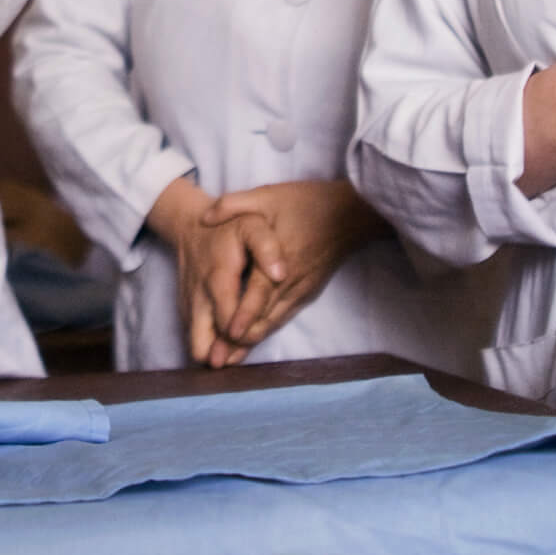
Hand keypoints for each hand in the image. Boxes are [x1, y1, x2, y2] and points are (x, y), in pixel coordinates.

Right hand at [143, 175, 255, 367]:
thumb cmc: (229, 228)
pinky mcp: (187, 313)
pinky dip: (211, 347)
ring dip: (215, 355)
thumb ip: (267, 248)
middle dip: (224, 354)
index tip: (252, 337)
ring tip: (234, 357)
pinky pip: (195, 340)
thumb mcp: (252, 226)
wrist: (190, 226)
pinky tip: (229, 348)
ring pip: (196, 347)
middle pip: (202, 345)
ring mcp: (190, 308)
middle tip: (241, 355)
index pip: (228, 320)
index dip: (242, 335)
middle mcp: (199, 299)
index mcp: (218, 279)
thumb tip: (281, 275)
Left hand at [201, 181, 383, 354]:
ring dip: (253, 340)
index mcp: (280, 259)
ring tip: (230, 358)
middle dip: (241, 338)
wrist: (350, 213)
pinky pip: (286, 316)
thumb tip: (205, 218)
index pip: (259, 292)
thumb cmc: (308, 203)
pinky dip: (268, 329)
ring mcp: (302, 288)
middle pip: (265, 316)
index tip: (228, 333)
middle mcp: (292, 280)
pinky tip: (253, 339)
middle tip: (220, 359)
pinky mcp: (308, 291)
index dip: (244, 314)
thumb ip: (234, 204)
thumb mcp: (268, 195)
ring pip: (275, 321)